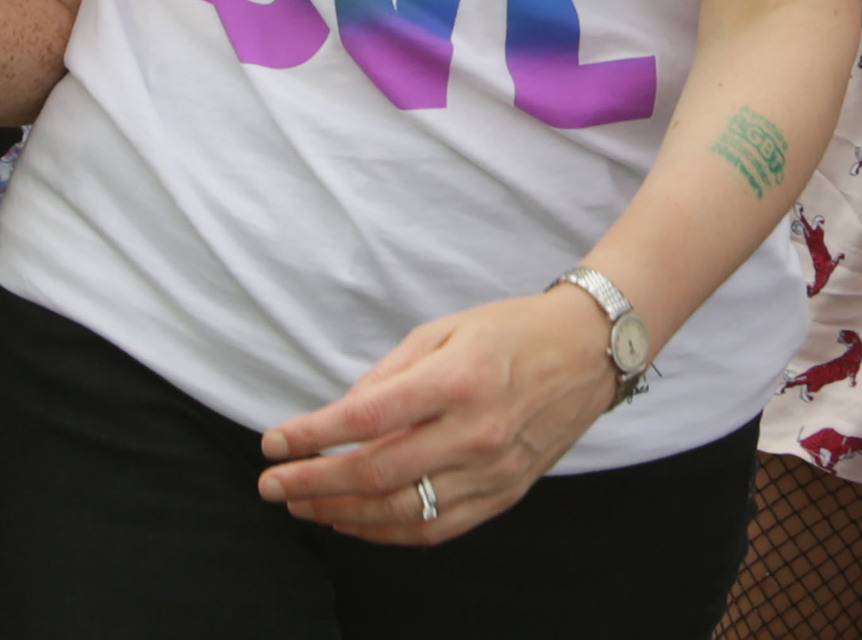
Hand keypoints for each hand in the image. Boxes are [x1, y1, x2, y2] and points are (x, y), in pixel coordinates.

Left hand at [257, 286, 619, 542]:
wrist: (589, 353)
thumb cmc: (513, 333)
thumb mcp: (446, 330)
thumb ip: (389, 376)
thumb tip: (339, 419)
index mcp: (460, 379)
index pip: (368, 419)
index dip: (312, 435)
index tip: (275, 442)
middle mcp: (477, 431)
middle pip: (376, 473)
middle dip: (313, 484)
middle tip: (272, 484)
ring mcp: (493, 470)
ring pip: (401, 510)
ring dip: (340, 513)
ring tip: (302, 504)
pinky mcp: (504, 494)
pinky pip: (435, 528)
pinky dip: (386, 531)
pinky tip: (353, 521)